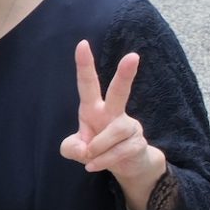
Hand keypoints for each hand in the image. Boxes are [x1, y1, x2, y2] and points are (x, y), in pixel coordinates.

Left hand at [59, 40, 160, 180]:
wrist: (126, 166)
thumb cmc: (98, 149)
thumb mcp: (76, 149)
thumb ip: (71, 148)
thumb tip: (84, 149)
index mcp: (94, 108)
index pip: (87, 84)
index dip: (84, 65)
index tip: (81, 44)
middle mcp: (113, 112)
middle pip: (119, 91)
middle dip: (125, 75)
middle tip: (133, 56)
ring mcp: (128, 126)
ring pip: (113, 133)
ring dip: (97, 148)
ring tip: (90, 157)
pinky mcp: (138, 142)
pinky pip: (118, 152)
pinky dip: (103, 161)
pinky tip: (94, 166)